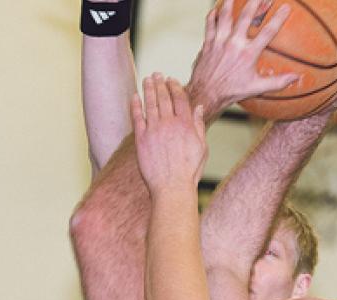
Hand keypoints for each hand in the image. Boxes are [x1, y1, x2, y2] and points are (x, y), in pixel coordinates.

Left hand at [131, 73, 207, 193]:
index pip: (180, 98)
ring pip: (150, 103)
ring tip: (147, 80)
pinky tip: (135, 96)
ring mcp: (154, 130)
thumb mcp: (201, 147)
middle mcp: (169, 123)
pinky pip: (137, 117)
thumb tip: (198, 108)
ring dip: (148, 89)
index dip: (175, 86)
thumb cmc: (189, 171)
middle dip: (160, 83)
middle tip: (157, 74)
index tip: (171, 79)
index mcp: (186, 124)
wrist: (172, 187)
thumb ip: (198, 125)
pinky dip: (135, 105)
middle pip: (164, 97)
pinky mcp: (141, 139)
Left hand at [187, 0, 297, 121]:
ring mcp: (219, 41)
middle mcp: (234, 44)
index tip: (285, 7)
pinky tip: (216, 9)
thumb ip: (278, 82)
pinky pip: (210, 24)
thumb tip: (296, 78)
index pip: (267, 32)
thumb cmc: (232, 92)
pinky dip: (213, 15)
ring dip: (230, 2)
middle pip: (246, 16)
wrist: (206, 94)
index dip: (278, 18)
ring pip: (225, 15)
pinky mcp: (208, 43)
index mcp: (248, 54)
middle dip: (255, 2)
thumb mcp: (257, 88)